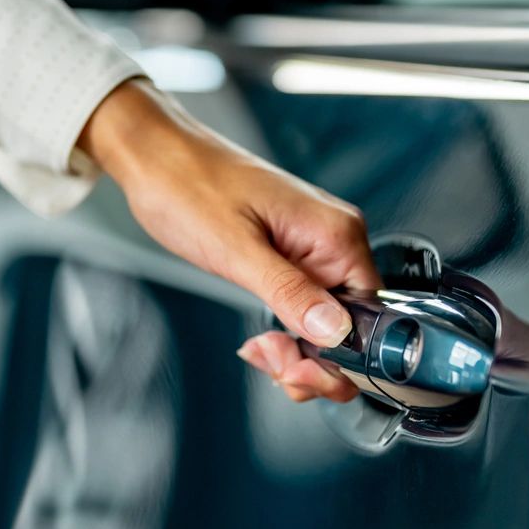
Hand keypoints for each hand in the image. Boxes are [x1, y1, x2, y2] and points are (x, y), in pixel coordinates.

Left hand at [78, 79, 371, 403]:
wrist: (156, 157)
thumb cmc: (188, 186)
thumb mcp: (236, 250)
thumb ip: (289, 292)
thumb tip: (335, 332)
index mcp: (336, 233)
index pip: (372, 315)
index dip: (340, 355)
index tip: (298, 371)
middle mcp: (334, 238)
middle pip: (351, 326)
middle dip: (314, 358)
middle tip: (272, 363)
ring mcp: (314, 247)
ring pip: (327, 323)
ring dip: (297, 350)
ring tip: (259, 349)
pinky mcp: (291, 255)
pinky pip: (306, 307)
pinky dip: (287, 331)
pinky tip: (262, 340)